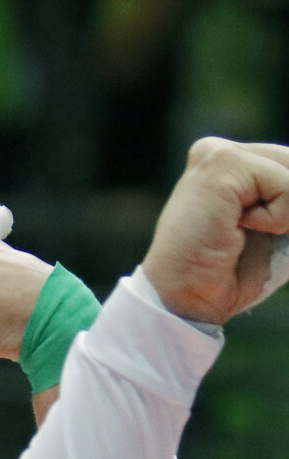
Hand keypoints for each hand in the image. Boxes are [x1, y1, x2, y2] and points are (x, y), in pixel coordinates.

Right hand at [142, 136, 288, 323]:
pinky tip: (237, 228)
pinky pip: (286, 185)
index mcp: (232, 164)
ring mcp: (216, 154)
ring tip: (242, 231)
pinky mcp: (220, 163)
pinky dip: (277, 218)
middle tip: (255, 235)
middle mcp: (220, 152)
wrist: (187, 299)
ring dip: (285, 214)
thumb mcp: (280, 228)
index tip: (262, 232)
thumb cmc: (230, 273)